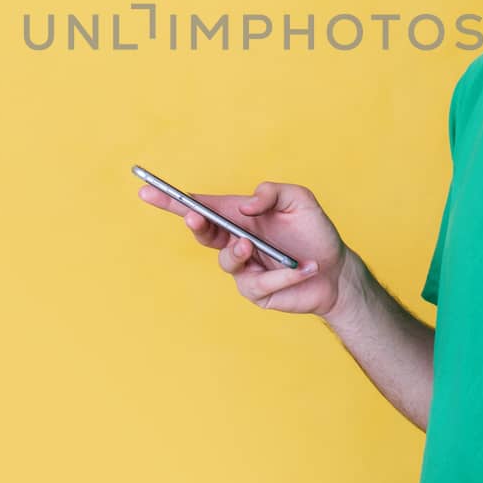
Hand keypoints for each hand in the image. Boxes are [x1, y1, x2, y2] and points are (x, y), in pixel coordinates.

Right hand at [137, 179, 347, 314]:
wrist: (336, 270)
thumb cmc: (315, 232)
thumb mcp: (299, 200)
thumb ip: (271, 193)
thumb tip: (244, 206)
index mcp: (238, 215)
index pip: (200, 206)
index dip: (171, 200)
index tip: (147, 191)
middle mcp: (235, 240)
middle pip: (201, 232)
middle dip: (194, 223)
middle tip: (195, 215)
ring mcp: (243, 267)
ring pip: (226, 260)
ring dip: (239, 251)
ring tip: (255, 246)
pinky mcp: (255, 291)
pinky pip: (260, 283)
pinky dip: (285, 275)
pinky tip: (305, 268)